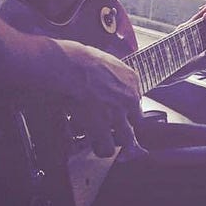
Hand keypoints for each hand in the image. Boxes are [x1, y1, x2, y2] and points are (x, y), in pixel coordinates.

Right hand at [53, 39, 144, 157]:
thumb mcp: (103, 59)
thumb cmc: (78, 58)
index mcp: (131, 79)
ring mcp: (117, 113)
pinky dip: (98, 147)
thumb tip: (104, 77)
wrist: (67, 65)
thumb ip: (110, 72)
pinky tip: (93, 145)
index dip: (127, 108)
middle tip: (118, 133)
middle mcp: (128, 98)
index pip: (137, 100)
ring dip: (115, 141)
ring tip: (105, 145)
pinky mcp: (101, 126)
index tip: (121, 112)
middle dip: (127, 128)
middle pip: (137, 122)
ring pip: (125, 138)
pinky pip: (105, 146)